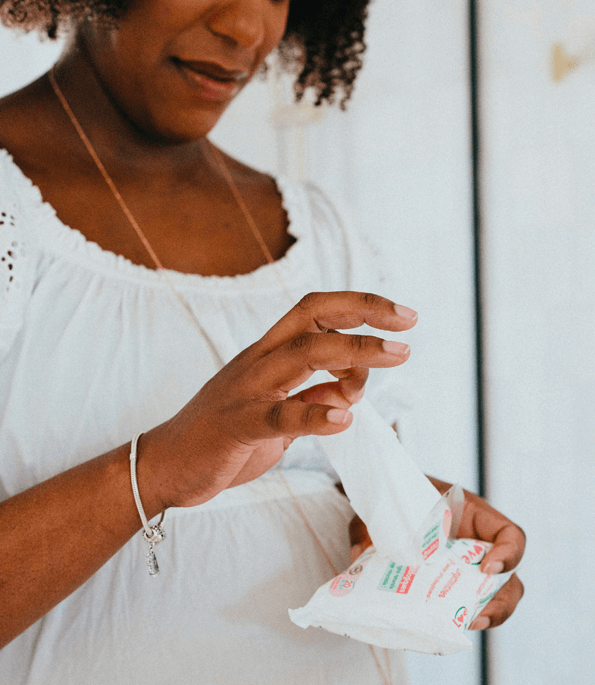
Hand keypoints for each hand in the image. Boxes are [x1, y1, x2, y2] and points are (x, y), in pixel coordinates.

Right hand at [141, 292, 416, 509]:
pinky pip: (281, 415)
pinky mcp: (238, 426)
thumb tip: (353, 388)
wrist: (166, 464)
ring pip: (304, 355)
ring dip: (355, 352)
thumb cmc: (224, 435)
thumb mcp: (277, 411)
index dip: (358, 306)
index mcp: (268, 354)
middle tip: (409, 322)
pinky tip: (345, 417)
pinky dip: (316, 414)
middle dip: (364, 312)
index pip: (315, 312)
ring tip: (398, 355)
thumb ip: (312, 396)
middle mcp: (259, 361)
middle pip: (313, 319)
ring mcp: (247, 390)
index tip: (400, 316)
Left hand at [347, 478, 524, 630]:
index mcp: (470, 514)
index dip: (510, 553)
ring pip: (491, 598)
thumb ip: (375, 526)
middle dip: (500, 601)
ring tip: (458, 626)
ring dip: (481, 616)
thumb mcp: (386, 505)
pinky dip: (453, 619)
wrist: (380, 497)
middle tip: (476, 615)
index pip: (510, 534)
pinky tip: (435, 626)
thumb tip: (363, 554)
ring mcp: (463, 566)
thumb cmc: (391, 495)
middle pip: (509, 578)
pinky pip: (460, 605)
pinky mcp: (446, 585)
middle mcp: (474, 543)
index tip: (488, 568)